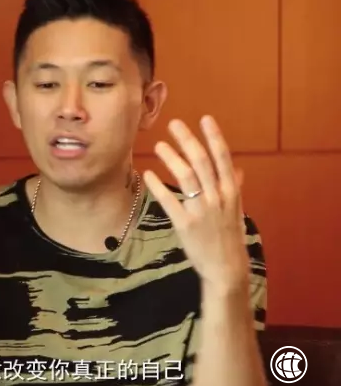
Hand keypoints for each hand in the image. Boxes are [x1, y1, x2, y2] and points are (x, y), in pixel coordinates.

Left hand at [142, 115, 248, 293]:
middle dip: (187, 140)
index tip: (205, 119)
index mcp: (231, 192)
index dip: (214, 137)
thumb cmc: (229, 237)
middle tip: (173, 124)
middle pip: (201, 162)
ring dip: (171, 157)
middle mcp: (218, 198)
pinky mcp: (185, 224)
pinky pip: (169, 200)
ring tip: (158, 145)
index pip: (223, 158)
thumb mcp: (236, 211)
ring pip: (185, 177)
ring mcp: (201, 211)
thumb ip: (234, 189)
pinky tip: (148, 174)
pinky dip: (157, 186)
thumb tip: (237, 172)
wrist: (226, 267)